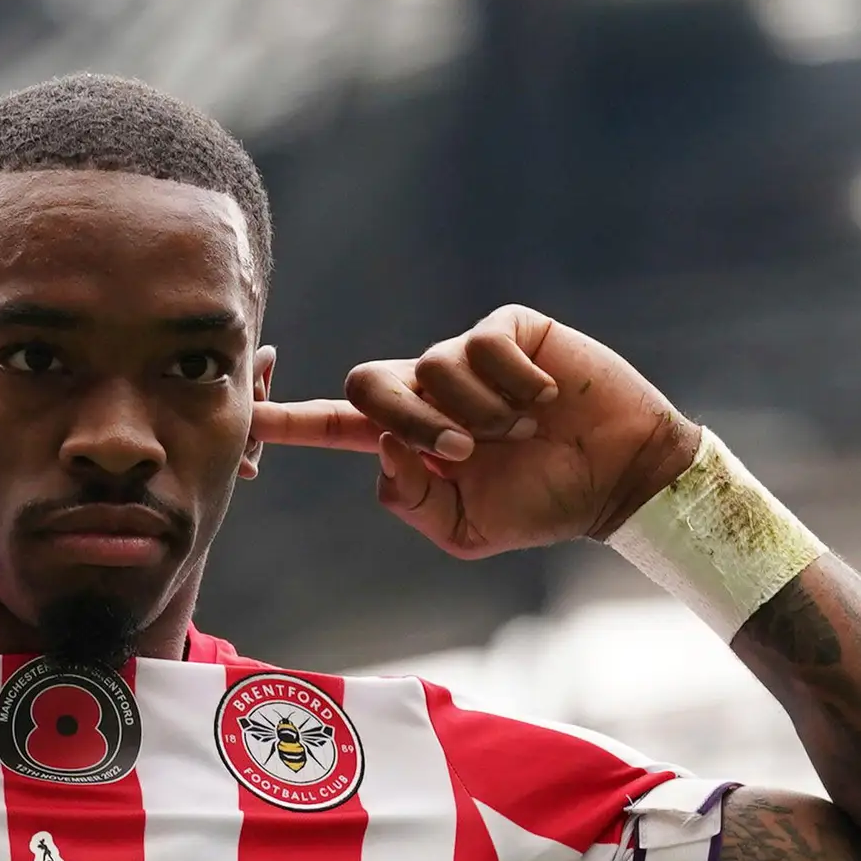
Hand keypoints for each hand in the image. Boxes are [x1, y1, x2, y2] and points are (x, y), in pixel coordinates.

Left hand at [248, 304, 704, 560]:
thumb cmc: (543, 505)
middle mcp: (428, 393)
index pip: (332, 426)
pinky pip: (483, 344)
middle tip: (465, 452)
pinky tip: (545, 397)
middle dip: (408, 420)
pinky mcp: (508, 330)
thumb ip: (410, 500)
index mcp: (408, 441)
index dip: (286, 421)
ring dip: (479, 411)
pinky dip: (515, 382)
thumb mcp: (464, 530)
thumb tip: (381, 448)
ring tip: (524, 430)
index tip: (242, 416)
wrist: (618, 477)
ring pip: (430, 367)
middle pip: (368, 383)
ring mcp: (466, 359)